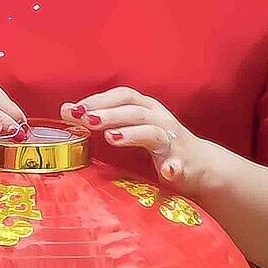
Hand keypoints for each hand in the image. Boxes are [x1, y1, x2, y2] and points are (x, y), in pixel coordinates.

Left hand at [67, 87, 227, 190]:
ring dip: (133, 133)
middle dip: (109, 113)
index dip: (97, 99)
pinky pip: (179, 164)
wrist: (200, 165)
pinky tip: (167, 171)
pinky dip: (173, 167)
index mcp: (146, 108)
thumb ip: (104, 119)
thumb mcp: (132, 126)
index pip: (121, 96)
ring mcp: (173, 141)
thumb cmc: (160, 143)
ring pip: (153, 131)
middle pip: (134, 110)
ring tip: (112, 137)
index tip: (72, 109)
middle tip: (85, 120)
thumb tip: (68, 112)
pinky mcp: (184, 163)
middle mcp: (159, 119)